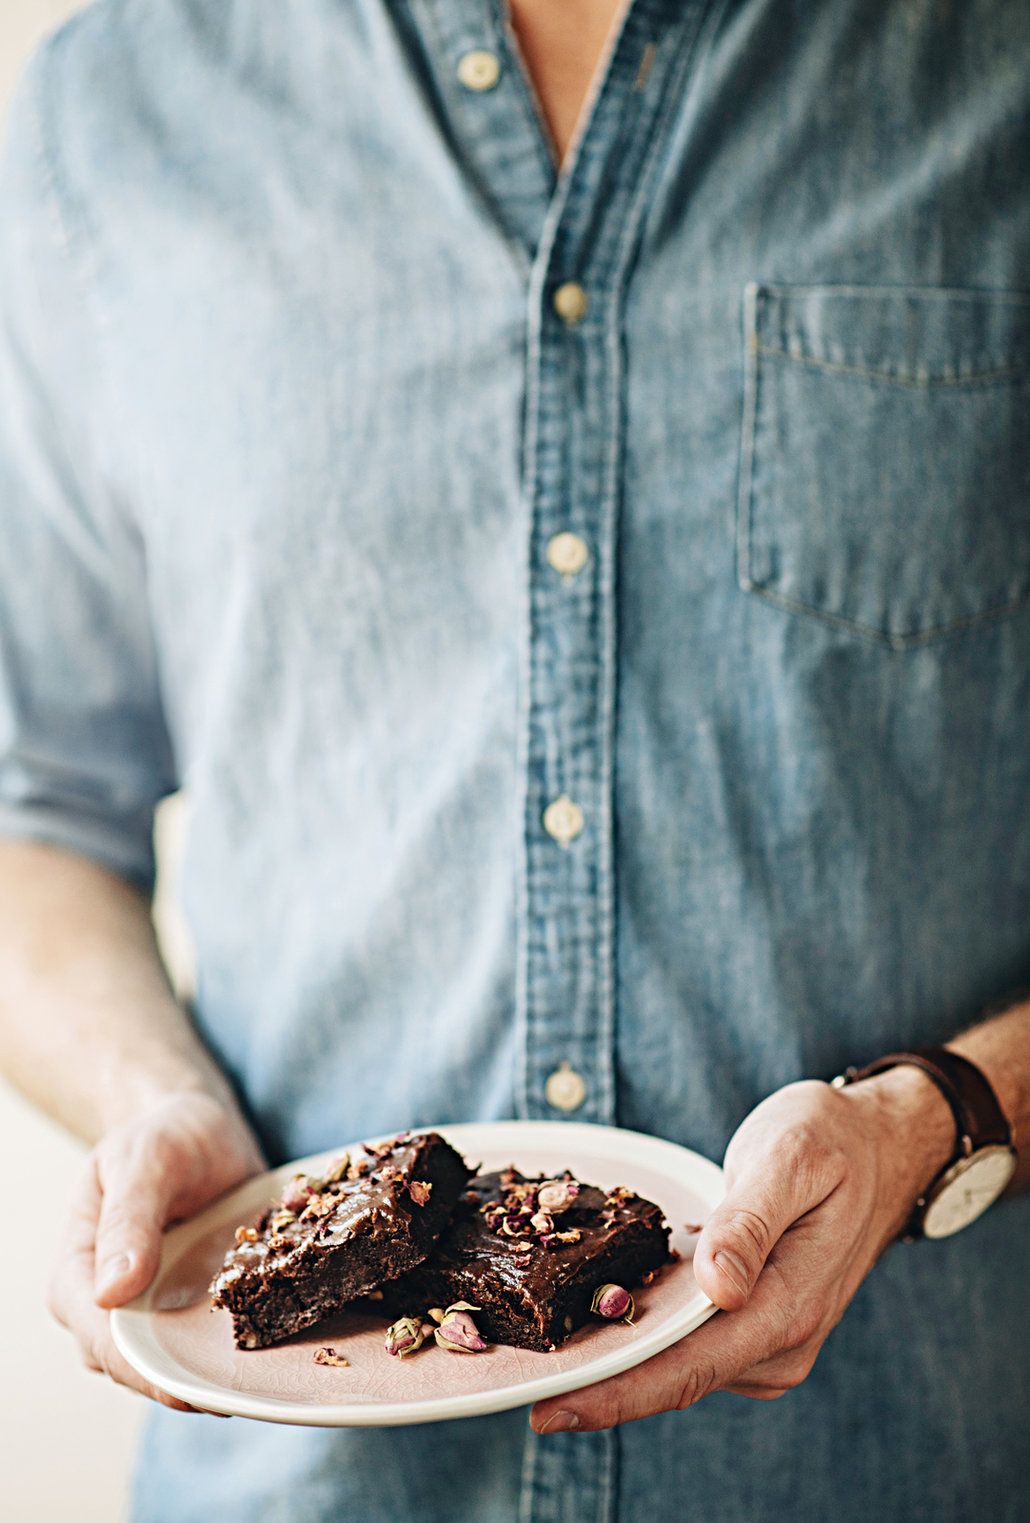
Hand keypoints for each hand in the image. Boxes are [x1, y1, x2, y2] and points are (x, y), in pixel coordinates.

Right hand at [47, 1090, 264, 1411]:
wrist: (200, 1126)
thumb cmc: (166, 1134)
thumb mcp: (148, 1160)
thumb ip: (129, 1218)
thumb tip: (112, 1292)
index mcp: (77, 1272)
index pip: (103, 1341)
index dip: (145, 1370)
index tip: (192, 1390)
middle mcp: (104, 1303)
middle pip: (135, 1365)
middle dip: (181, 1382)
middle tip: (238, 1394)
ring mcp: (145, 1309)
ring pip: (168, 1363)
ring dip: (207, 1372)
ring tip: (255, 1382)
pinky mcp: (183, 1307)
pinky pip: (199, 1342)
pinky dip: (227, 1348)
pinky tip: (264, 1348)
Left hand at [531, 1072, 954, 1432]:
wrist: (880, 1147)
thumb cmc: (833, 1142)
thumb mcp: (792, 1157)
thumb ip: (750, 1219)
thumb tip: (718, 1285)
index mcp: (788, 1307)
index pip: (689, 1368)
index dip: (615, 1393)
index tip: (547, 1407)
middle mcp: (779, 1343)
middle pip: (671, 1377)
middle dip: (596, 1382)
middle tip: (516, 1378)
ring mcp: (767, 1343)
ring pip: (674, 1365)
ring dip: (613, 1358)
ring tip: (537, 1345)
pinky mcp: (751, 1329)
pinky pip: (685, 1344)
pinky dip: (638, 1336)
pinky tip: (591, 1318)